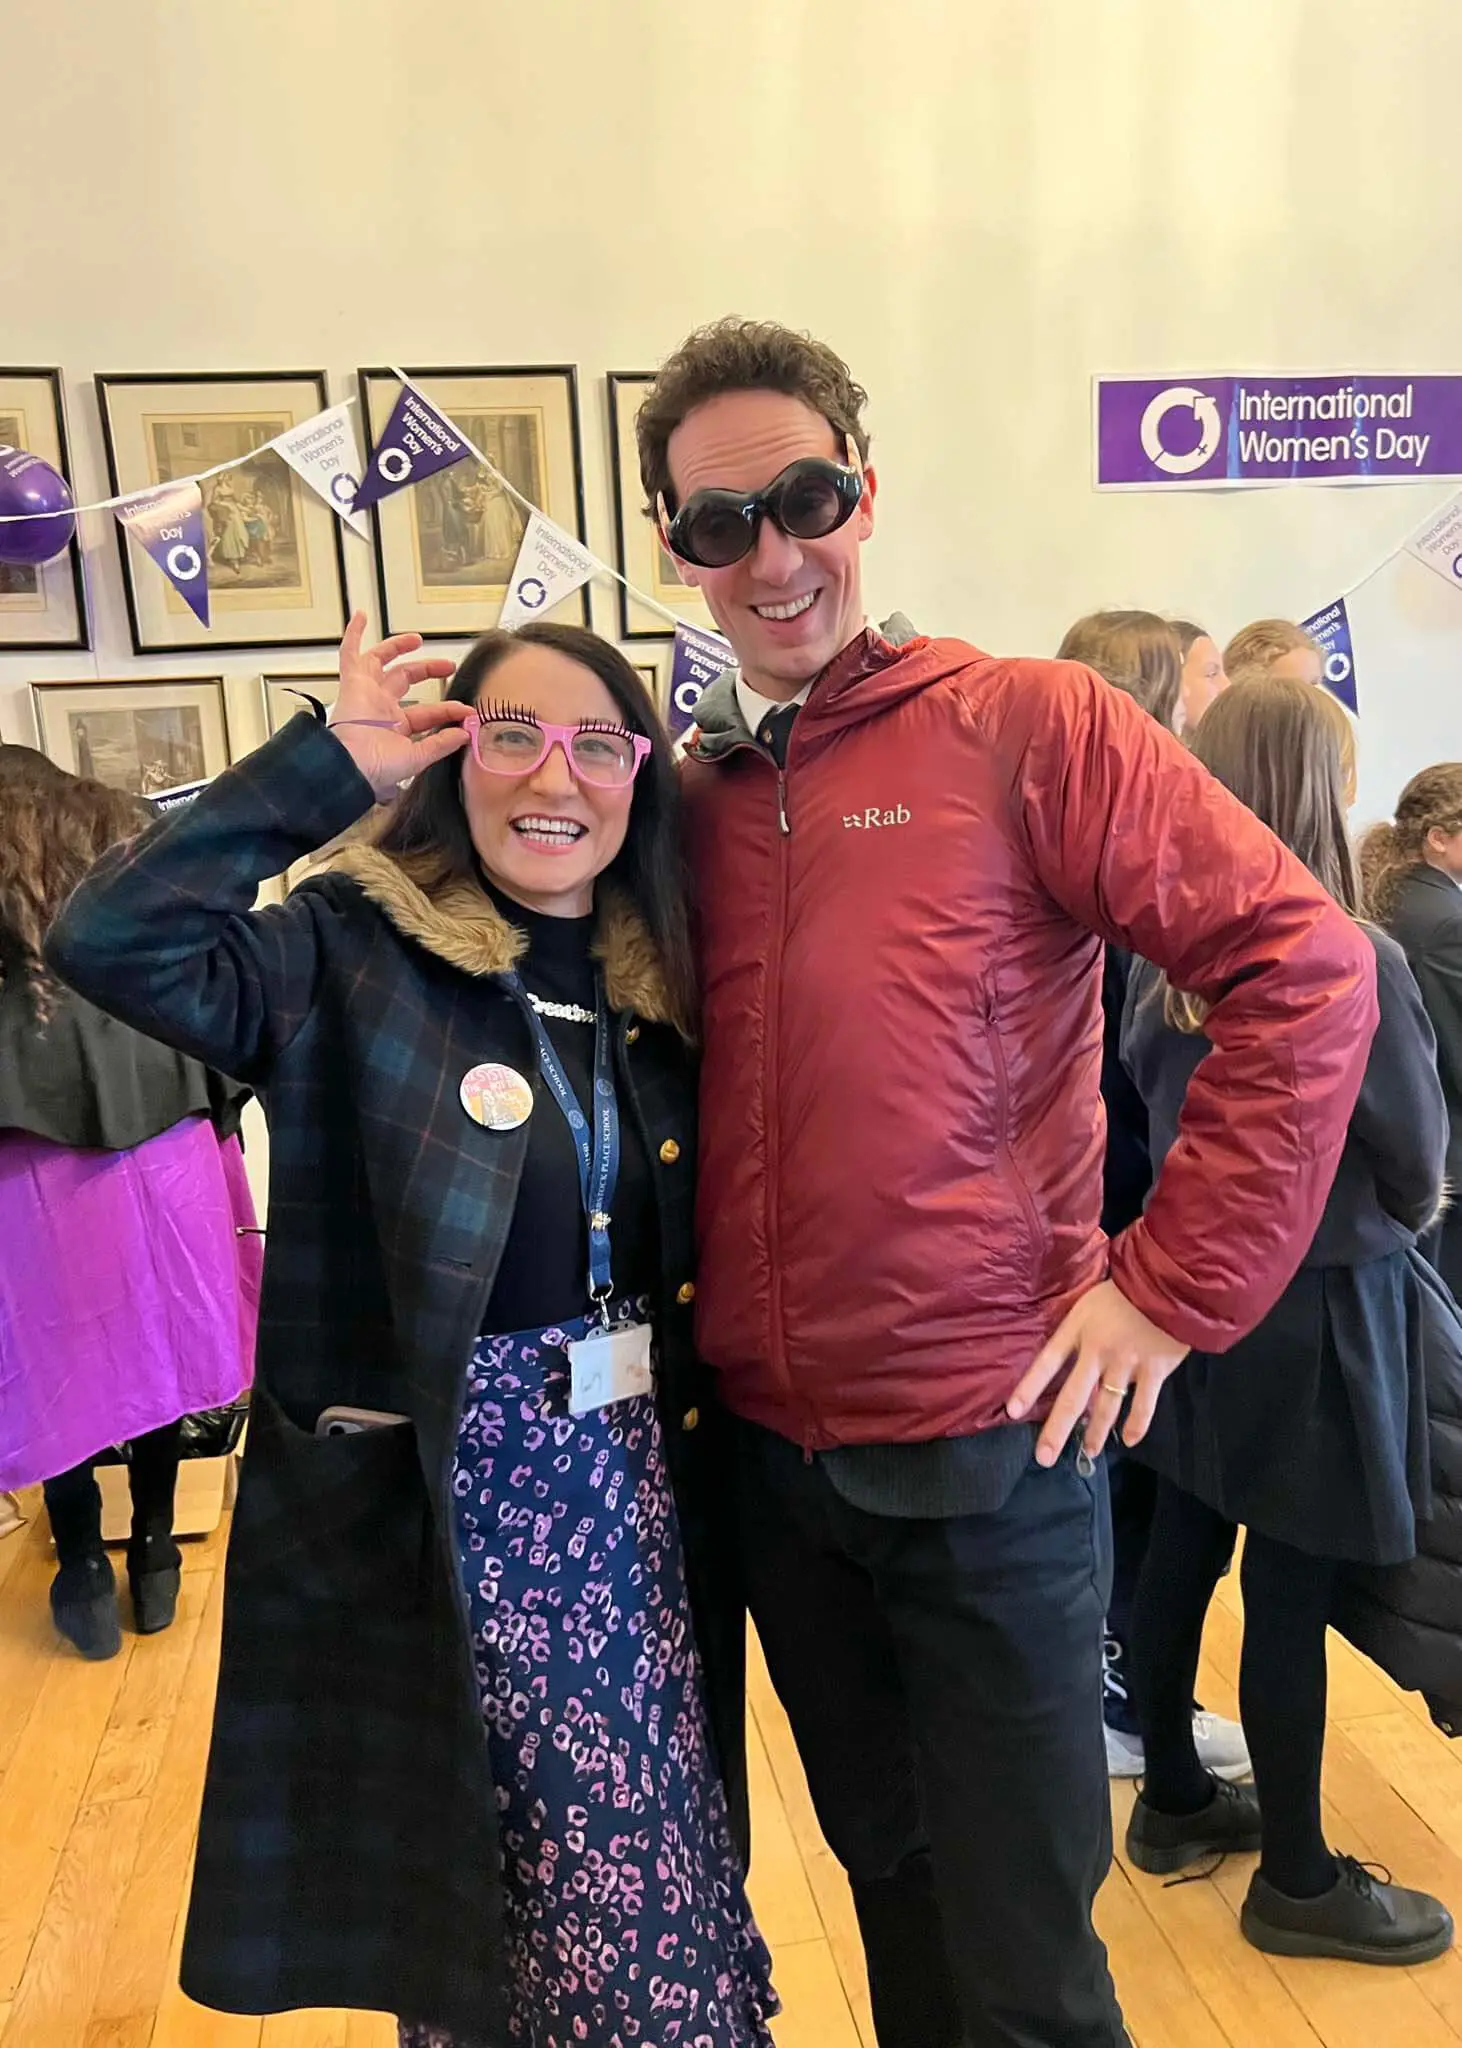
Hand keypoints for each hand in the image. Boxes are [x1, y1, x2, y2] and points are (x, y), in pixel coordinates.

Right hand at [327, 611, 469, 802]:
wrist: (351, 763)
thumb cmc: (376, 766)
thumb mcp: (417, 757)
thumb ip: (441, 744)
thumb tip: (464, 734)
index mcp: (394, 729)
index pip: (427, 712)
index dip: (448, 710)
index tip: (467, 711)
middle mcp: (380, 708)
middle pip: (405, 680)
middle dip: (427, 670)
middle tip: (447, 665)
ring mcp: (366, 693)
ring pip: (380, 661)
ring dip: (397, 647)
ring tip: (416, 639)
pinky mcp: (352, 682)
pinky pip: (349, 652)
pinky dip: (354, 634)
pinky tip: (361, 616)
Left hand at [1006, 1280, 1189, 1466]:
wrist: (1168, 1282)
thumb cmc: (1125, 1291)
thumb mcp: (1089, 1303)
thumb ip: (1079, 1334)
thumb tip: (1072, 1369)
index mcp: (1078, 1329)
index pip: (1046, 1362)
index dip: (1029, 1387)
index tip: (1012, 1411)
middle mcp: (1098, 1350)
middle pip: (1072, 1397)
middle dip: (1057, 1431)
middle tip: (1044, 1457)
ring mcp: (1126, 1362)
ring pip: (1106, 1408)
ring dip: (1096, 1434)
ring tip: (1088, 1453)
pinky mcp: (1154, 1370)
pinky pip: (1143, 1405)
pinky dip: (1136, 1425)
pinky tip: (1129, 1440)